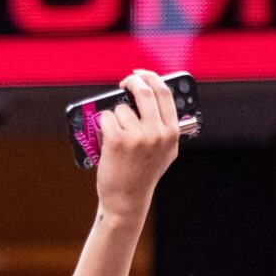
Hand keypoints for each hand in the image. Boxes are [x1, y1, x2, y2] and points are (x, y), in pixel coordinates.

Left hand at [93, 70, 180, 215]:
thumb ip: (166, 128)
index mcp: (172, 133)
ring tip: (117, 137)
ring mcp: (138, 137)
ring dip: (115, 117)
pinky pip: (106, 118)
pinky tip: (107, 141)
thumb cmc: (143, 175)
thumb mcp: (166, 153)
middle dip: (132, 82)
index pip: (165, 93)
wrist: (126, 201)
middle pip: (144, 92)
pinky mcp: (117, 140)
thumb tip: (157, 99)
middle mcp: (157, 133)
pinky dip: (103, 126)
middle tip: (124, 83)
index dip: (151, 78)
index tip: (141, 74)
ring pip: (121, 108)